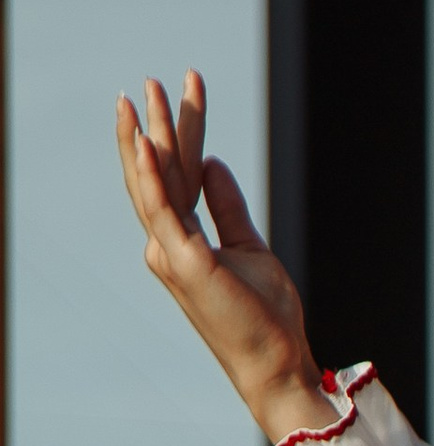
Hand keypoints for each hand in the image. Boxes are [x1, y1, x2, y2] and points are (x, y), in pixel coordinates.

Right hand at [116, 73, 328, 442]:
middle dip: (155, 125)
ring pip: (154, 185)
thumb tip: (213, 162)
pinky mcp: (186, 264)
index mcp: (181, 244)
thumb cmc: (266, 317)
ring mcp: (171, 255)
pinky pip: (163, 211)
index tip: (187, 89)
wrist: (276, 365)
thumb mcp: (250, 248)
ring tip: (143, 95)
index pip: (179, 177)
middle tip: (150, 81)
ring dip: (146, 137)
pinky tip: (145, 143)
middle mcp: (166, 247)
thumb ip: (227, 206)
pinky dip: (151, 176)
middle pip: (160, 175)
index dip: (183, 134)